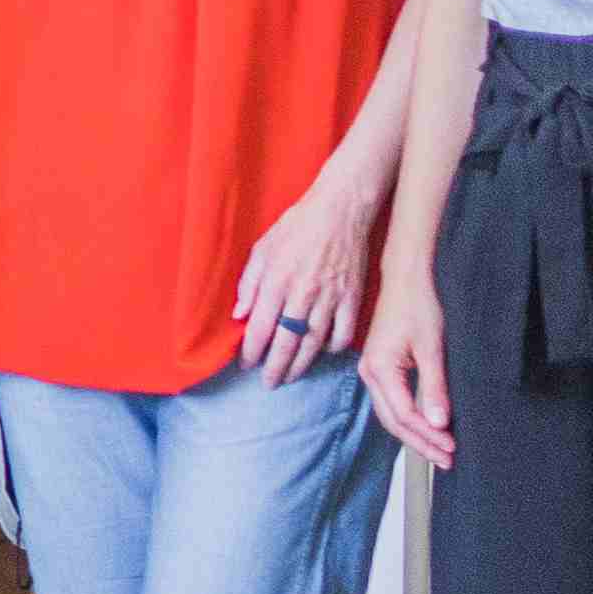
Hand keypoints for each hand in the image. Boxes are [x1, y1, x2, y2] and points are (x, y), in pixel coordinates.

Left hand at [231, 167, 384, 376]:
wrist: (340, 210)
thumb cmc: (297, 226)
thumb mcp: (262, 248)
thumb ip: (249, 283)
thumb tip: (239, 314)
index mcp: (277, 281)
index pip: (261, 327)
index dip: (252, 351)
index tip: (247, 364)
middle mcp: (303, 294)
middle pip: (287, 343)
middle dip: (275, 368)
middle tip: (269, 383)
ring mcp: (331, 298)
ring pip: (314, 343)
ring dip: (301, 364)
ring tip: (291, 376)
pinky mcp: (353, 297)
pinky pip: (344, 332)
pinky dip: (334, 347)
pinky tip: (324, 353)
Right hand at [360, 275, 454, 470]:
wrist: (407, 278)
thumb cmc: (419, 305)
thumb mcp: (432, 348)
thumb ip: (435, 387)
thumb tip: (440, 423)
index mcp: (379, 369)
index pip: (404, 415)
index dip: (428, 435)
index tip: (452, 447)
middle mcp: (369, 373)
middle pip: (394, 422)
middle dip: (421, 443)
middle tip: (447, 459)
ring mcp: (372, 371)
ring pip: (391, 415)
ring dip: (415, 435)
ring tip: (440, 451)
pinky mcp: (380, 367)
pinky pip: (392, 403)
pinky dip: (410, 420)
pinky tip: (426, 428)